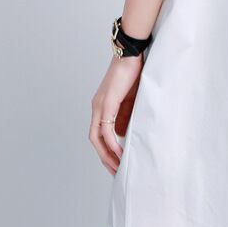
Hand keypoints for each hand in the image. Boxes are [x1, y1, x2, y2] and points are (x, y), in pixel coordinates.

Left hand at [88, 54, 142, 175]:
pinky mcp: (106, 104)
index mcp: (101, 107)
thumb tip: (121, 134)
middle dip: (104, 158)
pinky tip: (121, 154)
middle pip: (94, 140)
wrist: (131, 54)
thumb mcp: (130, 100)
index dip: (105, 150)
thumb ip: (124, 116)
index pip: (98, 134)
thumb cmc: (132, 73)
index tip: (116, 162)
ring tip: (119, 167)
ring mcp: (99, 106)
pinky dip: (112, 144)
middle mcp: (96, 108)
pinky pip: (106, 130)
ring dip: (107, 155)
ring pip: (97, 138)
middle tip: (116, 172)